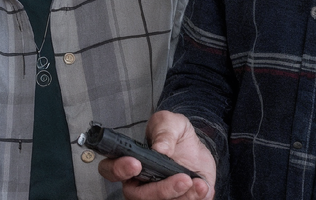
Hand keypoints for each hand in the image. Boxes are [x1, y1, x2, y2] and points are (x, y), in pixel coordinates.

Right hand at [98, 111, 215, 199]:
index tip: (136, 164)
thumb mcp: (170, 122)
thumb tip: (160, 148)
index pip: (111, 170)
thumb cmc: (174, 134)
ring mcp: (157, 195)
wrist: (196, 146)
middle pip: (138, 197)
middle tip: (182, 178)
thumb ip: (164, 131)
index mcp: (129, 162)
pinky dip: (195, 199)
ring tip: (198, 183)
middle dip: (161, 191)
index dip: (119, 170)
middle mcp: (140, 183)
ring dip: (182, 197)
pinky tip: (203, 187)